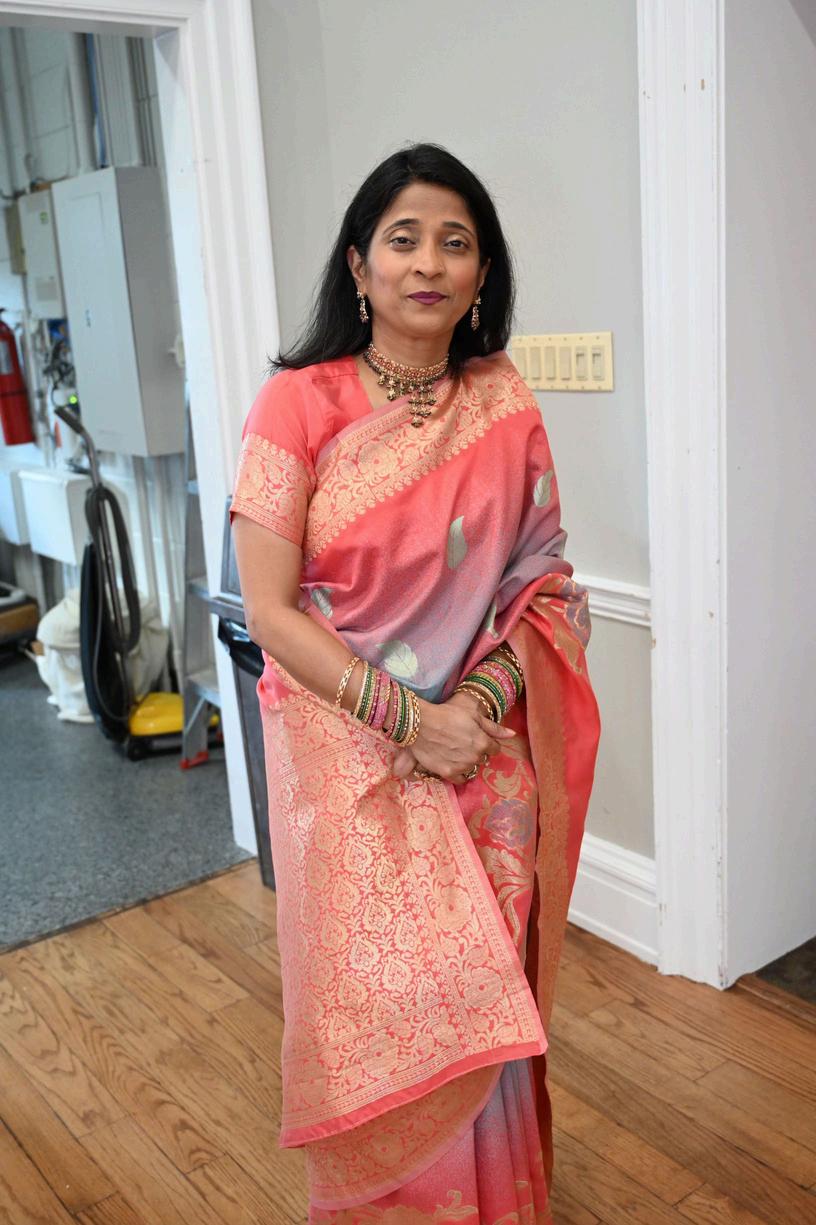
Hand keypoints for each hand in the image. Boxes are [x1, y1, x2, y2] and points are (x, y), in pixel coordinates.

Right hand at [391, 690, 515, 782]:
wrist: (421, 723)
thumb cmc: (447, 714)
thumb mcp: (473, 714)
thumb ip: (494, 727)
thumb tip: (512, 735)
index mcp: (483, 742)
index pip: (495, 749)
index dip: (487, 742)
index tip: (477, 737)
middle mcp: (475, 758)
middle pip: (483, 758)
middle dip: (477, 751)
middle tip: (463, 741)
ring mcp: (461, 767)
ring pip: (471, 768)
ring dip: (467, 761)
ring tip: (455, 750)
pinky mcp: (448, 773)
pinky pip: (460, 779)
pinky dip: (458, 772)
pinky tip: (451, 763)